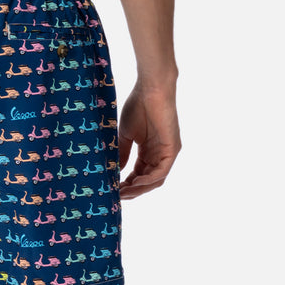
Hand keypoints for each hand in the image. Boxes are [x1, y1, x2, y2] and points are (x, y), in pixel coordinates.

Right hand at [117, 83, 180, 198]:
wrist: (151, 89)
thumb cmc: (138, 106)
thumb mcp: (126, 134)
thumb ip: (123, 153)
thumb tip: (115, 172)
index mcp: (149, 151)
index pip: (139, 174)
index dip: (126, 184)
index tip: (112, 189)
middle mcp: (159, 154)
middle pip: (147, 181)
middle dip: (132, 190)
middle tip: (116, 196)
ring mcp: (167, 153)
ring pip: (155, 180)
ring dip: (139, 188)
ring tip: (123, 192)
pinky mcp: (172, 149)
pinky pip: (162, 171)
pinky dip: (148, 180)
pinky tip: (135, 182)